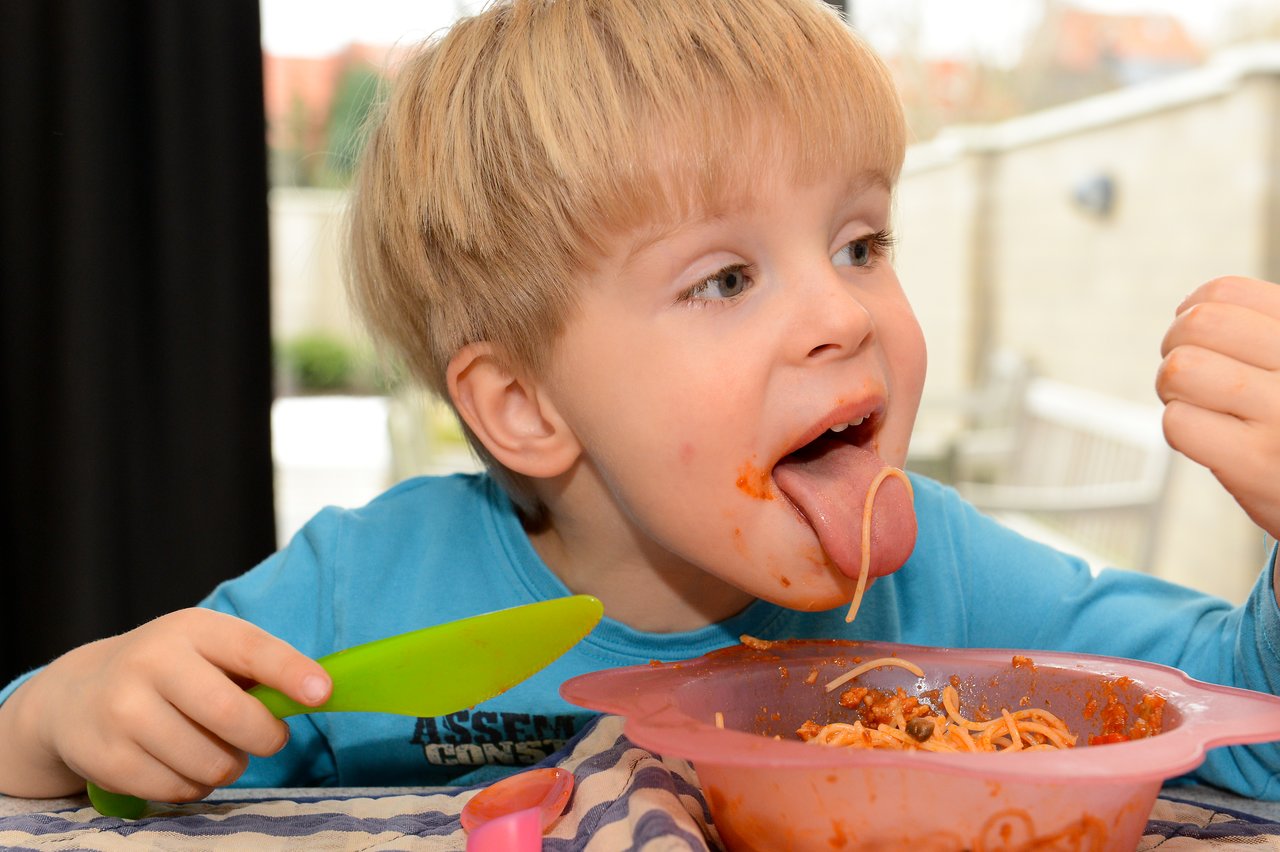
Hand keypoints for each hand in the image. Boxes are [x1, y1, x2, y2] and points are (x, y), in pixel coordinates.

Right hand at [0, 608, 330, 799]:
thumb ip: (257, 668)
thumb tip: (315, 693)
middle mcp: (153, 663)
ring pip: (208, 760)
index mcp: (192, 629)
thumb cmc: (169, 671)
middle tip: (270, 740)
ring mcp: (123, 710)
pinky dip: (195, 786)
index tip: (322, 693)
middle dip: (265, 736)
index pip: (250, 648)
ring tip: (221, 751)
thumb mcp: (207, 650)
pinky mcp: (106, 757)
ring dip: (231, 767)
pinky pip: (177, 788)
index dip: (290, 672)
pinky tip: (185, 765)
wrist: (77, 693)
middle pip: (229, 714)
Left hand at [1157, 276, 1279, 543]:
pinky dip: (1182, 428)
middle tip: (1193, 376)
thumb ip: (1263, 333)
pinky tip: (1212, 440)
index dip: (1193, 312)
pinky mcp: (1258, 462)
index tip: (1205, 341)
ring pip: (1182, 369)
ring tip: (1202, 406)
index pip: (1225, 293)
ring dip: (1174, 388)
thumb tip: (1191, 308)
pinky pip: (1180, 422)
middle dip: (1176, 347)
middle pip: (1197, 324)